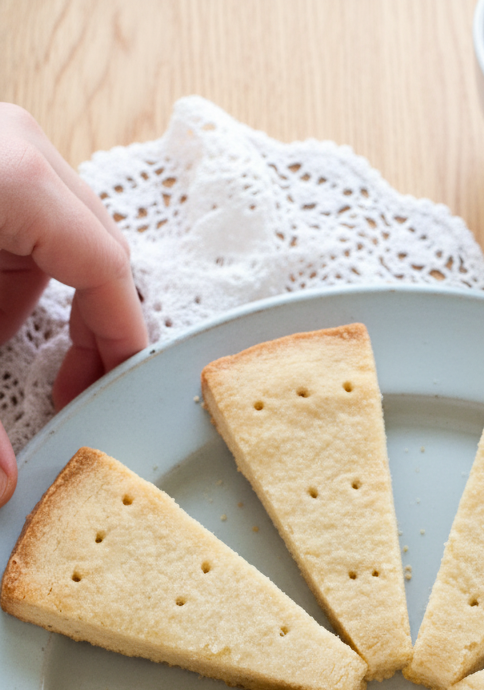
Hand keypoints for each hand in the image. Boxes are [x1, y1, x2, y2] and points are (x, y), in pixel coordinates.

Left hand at [0, 104, 147, 504]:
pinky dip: (2, 268)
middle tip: (65, 389)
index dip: (116, 341)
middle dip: (80, 326)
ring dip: (33, 298)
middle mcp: (15, 148)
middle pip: (92, 248)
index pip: (108, 269)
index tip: (107, 393)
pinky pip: (16, 216)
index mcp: (19, 180)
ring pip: (55, 233)